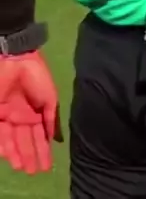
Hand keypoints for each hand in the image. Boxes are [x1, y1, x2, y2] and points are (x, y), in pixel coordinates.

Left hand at [0, 52, 62, 173]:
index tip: (46, 166)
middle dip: (29, 156)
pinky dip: (3, 145)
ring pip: (11, 140)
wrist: (19, 60)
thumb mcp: (50, 98)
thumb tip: (55, 139)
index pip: (38, 136)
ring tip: (22, 167)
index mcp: (34, 113)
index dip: (42, 150)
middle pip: (24, 141)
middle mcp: (20, 117)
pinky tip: (8, 155)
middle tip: (33, 172)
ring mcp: (7, 116)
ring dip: (16, 154)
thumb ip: (51, 119)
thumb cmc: (37, 77)